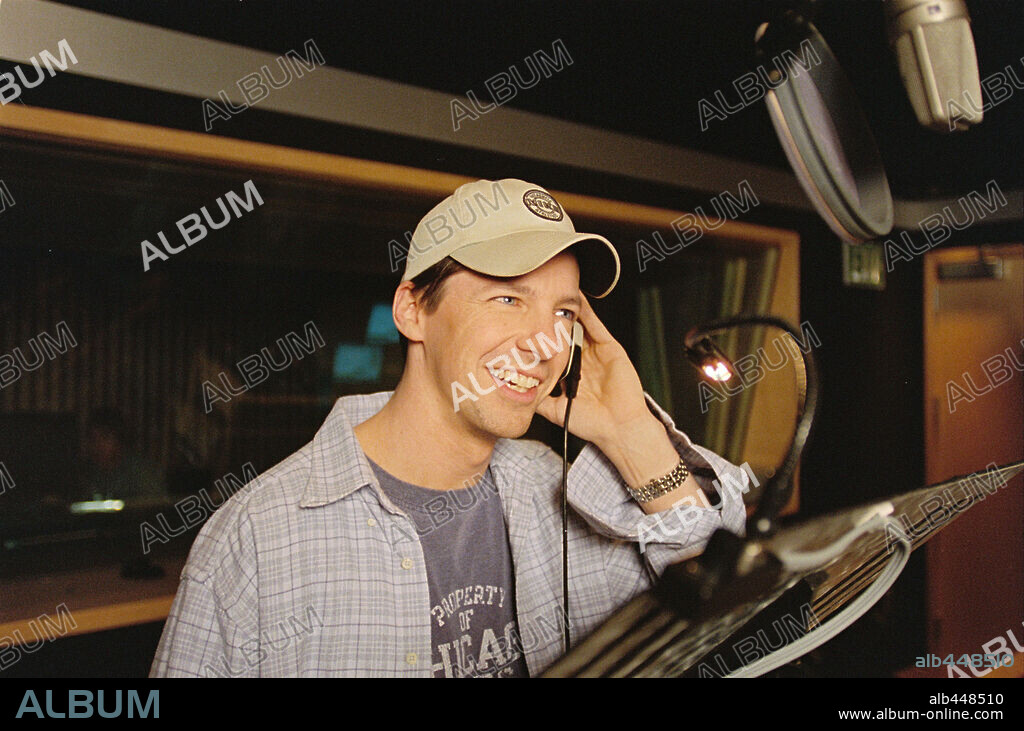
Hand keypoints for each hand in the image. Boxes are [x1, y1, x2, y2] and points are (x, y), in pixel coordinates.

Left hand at [535, 294, 653, 448]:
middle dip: (553, 322)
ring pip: (581, 327)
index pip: (555, 352)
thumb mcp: (556, 410)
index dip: (542, 342)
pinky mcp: (611, 349)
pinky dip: (587, 313)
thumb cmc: (592, 424)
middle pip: (567, 336)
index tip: (526, 331)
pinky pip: (596, 327)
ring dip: (569, 313)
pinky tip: (577, 301)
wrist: (618, 429)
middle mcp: (585, 362)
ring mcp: (598, 354)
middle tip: (538, 305)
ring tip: (555, 297)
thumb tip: (516, 394)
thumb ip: (539, 400)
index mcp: (573, 375)